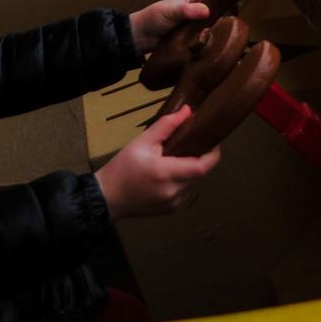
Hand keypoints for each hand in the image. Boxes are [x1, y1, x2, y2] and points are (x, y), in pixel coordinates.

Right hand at [96, 108, 220, 217]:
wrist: (106, 197)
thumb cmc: (122, 167)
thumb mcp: (141, 141)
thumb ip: (166, 126)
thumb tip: (188, 110)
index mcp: (166, 173)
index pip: (202, 167)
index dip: (213, 154)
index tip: (213, 141)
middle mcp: (173, 191)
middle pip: (199, 174)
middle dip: (198, 159)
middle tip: (190, 146)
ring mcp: (173, 204)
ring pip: (192, 183)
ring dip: (189, 171)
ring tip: (175, 160)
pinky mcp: (170, 210)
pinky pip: (184, 192)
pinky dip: (182, 182)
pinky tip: (167, 176)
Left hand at [130, 0, 212, 53]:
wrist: (142, 36)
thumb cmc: (154, 17)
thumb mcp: (171, 11)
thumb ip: (188, 10)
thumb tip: (207, 11)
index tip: (233, 2)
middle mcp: (198, 7)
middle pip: (217, 9)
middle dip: (219, 16)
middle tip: (215, 24)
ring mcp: (197, 22)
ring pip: (213, 24)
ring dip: (211, 30)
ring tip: (204, 34)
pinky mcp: (194, 35)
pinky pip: (206, 37)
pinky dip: (205, 40)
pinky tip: (203, 42)